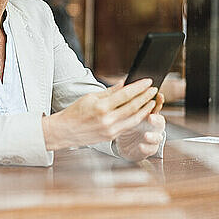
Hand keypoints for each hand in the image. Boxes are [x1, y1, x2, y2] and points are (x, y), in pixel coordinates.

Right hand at [42, 78, 157, 150]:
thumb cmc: (75, 112)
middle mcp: (107, 120)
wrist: (64, 131)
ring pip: (134, 118)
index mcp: (101, 107)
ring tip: (152, 101)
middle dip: (145, 97)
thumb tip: (124, 83)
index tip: (148, 81)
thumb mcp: (90, 97)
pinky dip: (137, 119)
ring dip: (145, 109)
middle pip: (133, 106)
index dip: (139, 87)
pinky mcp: (111, 137)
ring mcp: (110, 130)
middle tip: (154, 89)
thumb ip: (110, 92)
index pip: (125, 94)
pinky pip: (128, 126)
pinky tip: (142, 112)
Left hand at [114, 95, 165, 161]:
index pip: (155, 106)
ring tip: (146, 135)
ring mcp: (151, 138)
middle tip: (150, 118)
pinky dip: (146, 148)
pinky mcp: (148, 149)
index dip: (158, 101)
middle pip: (159, 121)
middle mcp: (152, 126)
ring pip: (158, 137)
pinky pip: (150, 149)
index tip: (158, 96)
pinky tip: (141, 146)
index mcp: (147, 114)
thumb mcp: (124, 111)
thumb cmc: (125, 125)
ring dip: (153, 136)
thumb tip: (122, 83)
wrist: (123, 144)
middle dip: (156, 119)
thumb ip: (126, 100)